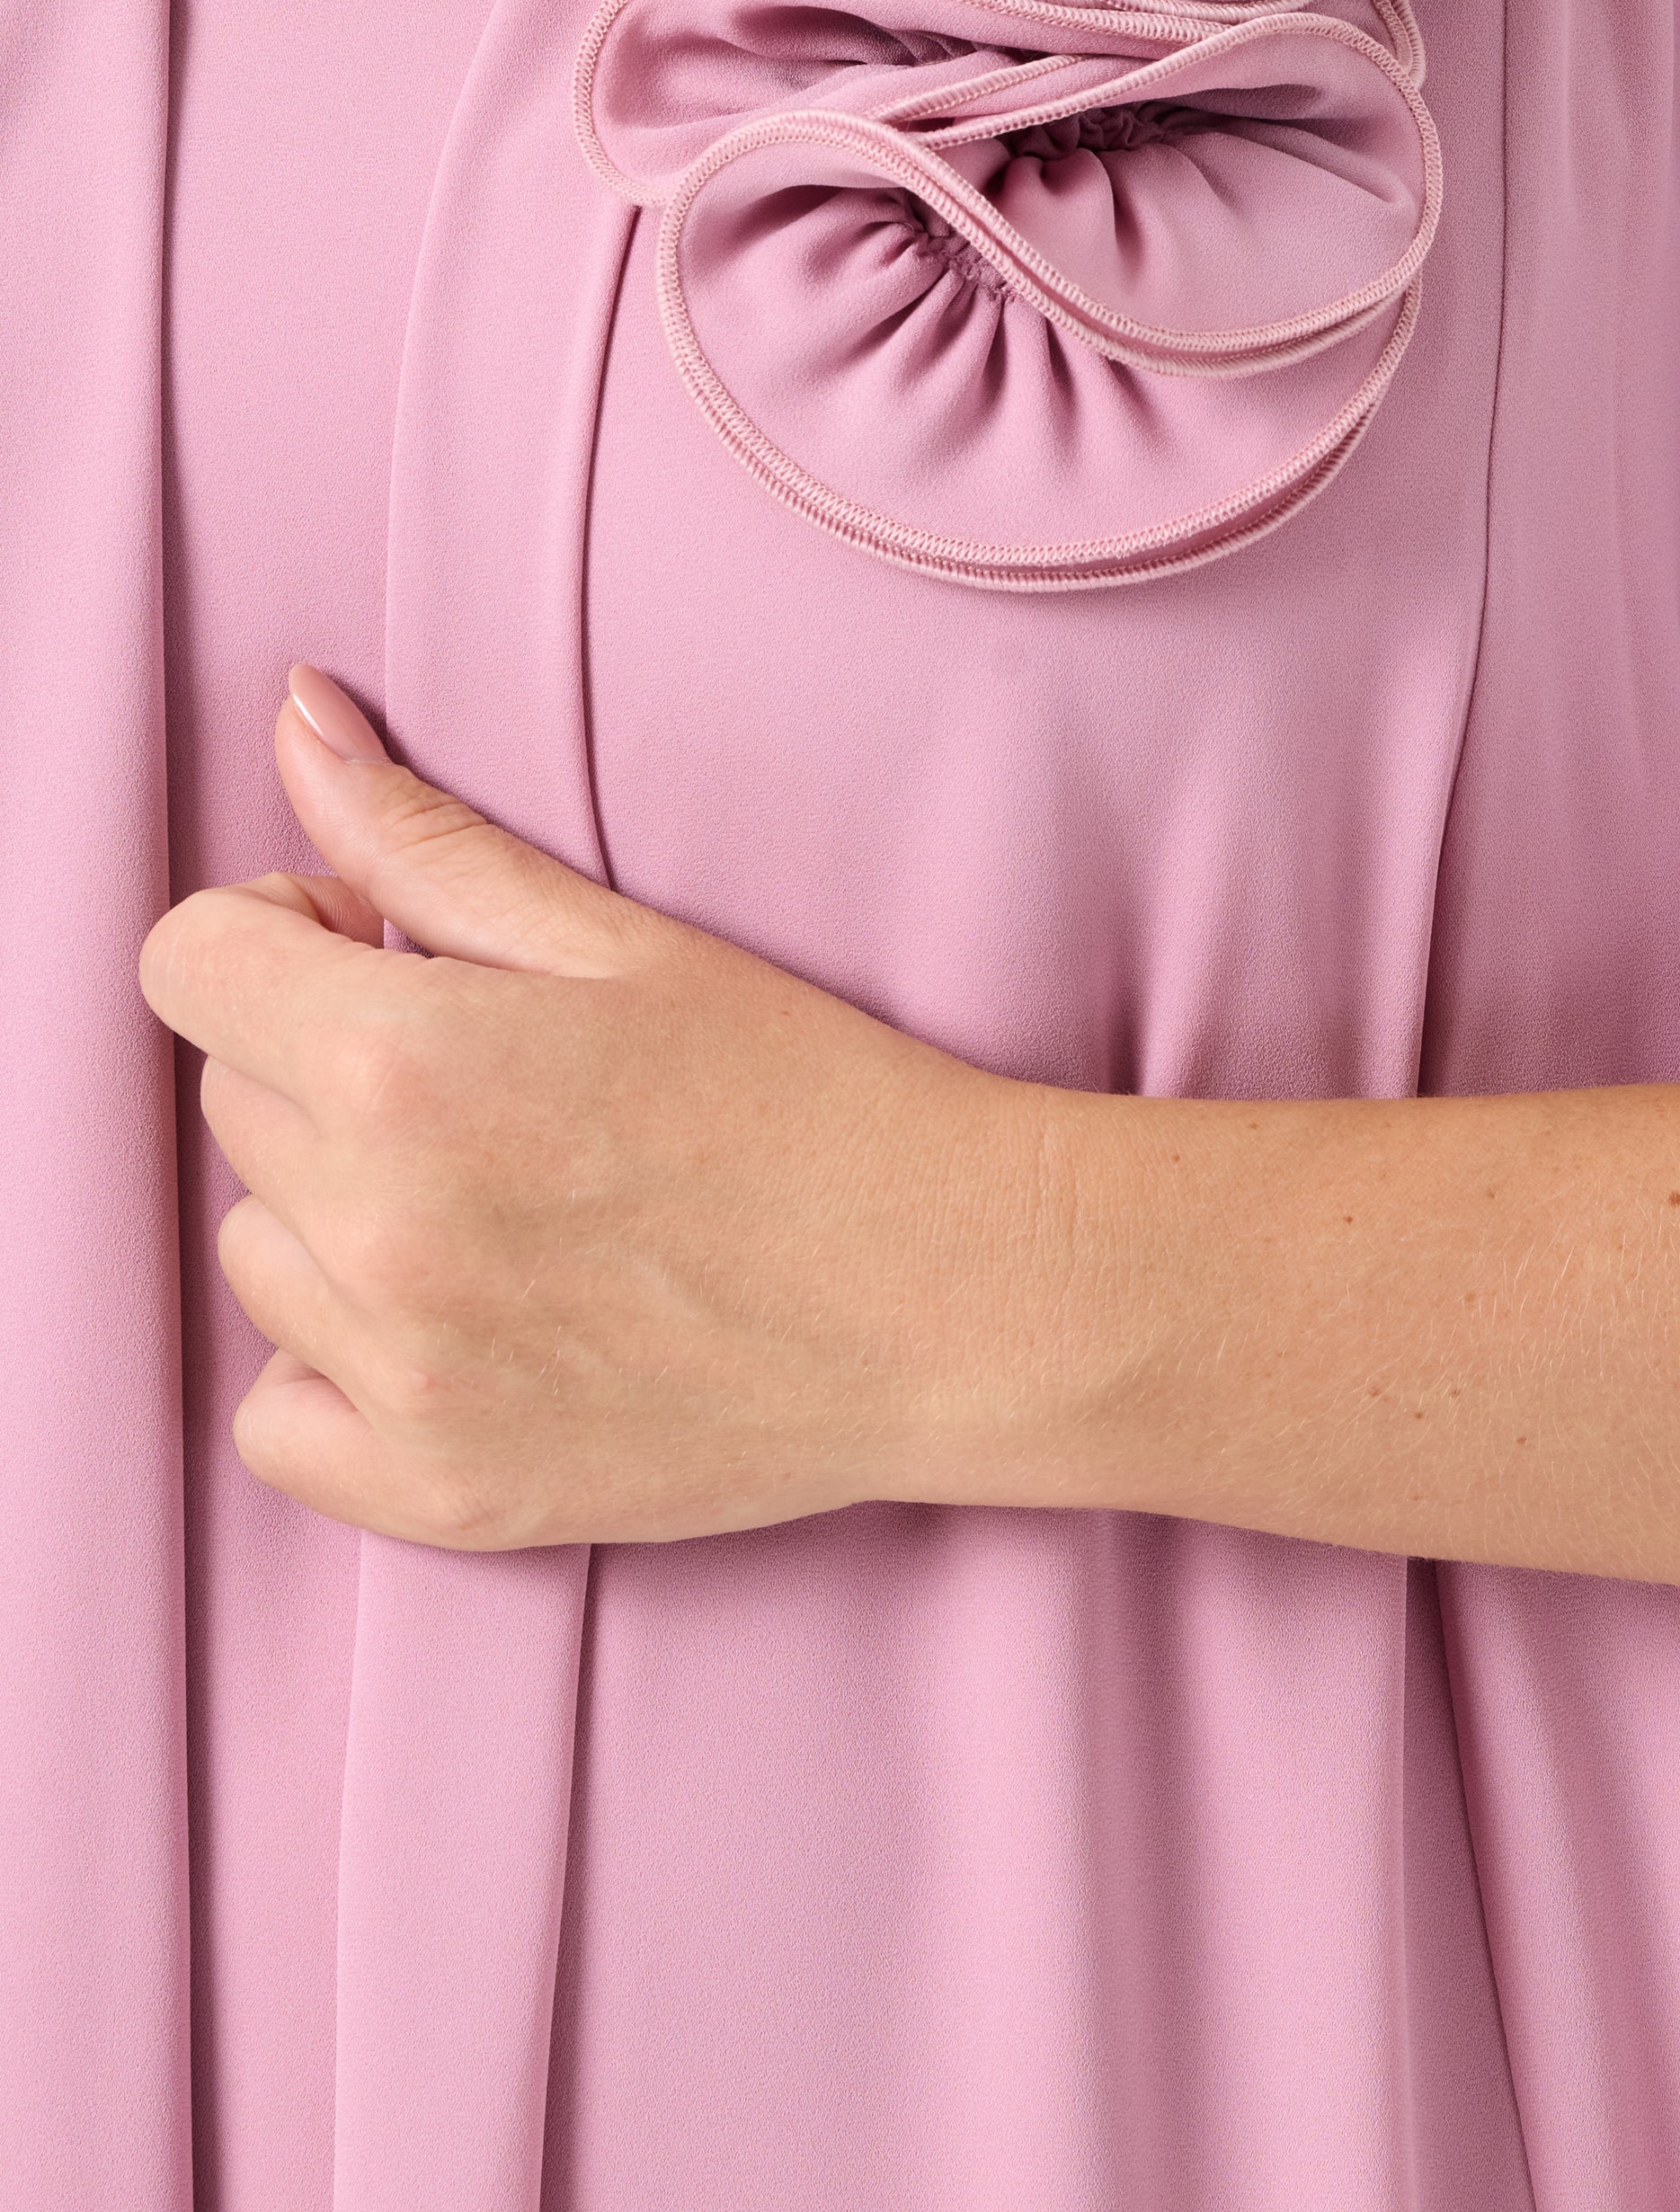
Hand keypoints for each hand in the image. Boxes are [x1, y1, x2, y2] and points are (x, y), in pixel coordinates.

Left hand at [137, 668, 1041, 1550]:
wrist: (958, 1297)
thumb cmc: (815, 1100)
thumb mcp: (622, 941)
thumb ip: (423, 838)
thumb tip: (294, 720)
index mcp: (406, 1060)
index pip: (189, 963)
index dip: (283, 933)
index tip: (384, 951)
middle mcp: (377, 1225)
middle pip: (232, 1099)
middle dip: (328, 1065)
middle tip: (498, 1079)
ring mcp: (401, 1373)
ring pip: (256, 1251)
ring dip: (339, 1213)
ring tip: (505, 1202)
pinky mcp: (437, 1491)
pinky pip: (276, 1418)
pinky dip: (340, 1368)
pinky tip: (464, 1322)